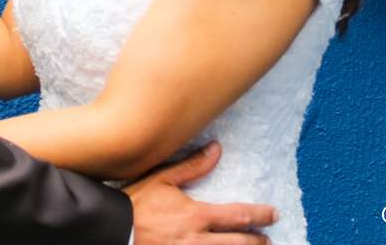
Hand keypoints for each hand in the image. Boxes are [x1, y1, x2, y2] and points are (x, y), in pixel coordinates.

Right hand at [125, 142, 276, 244]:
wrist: (113, 230)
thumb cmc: (135, 203)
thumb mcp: (161, 179)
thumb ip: (192, 166)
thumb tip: (216, 149)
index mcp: (196, 216)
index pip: (238, 216)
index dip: (259, 215)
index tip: (272, 214)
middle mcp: (198, 241)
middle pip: (238, 244)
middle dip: (257, 242)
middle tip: (268, 239)